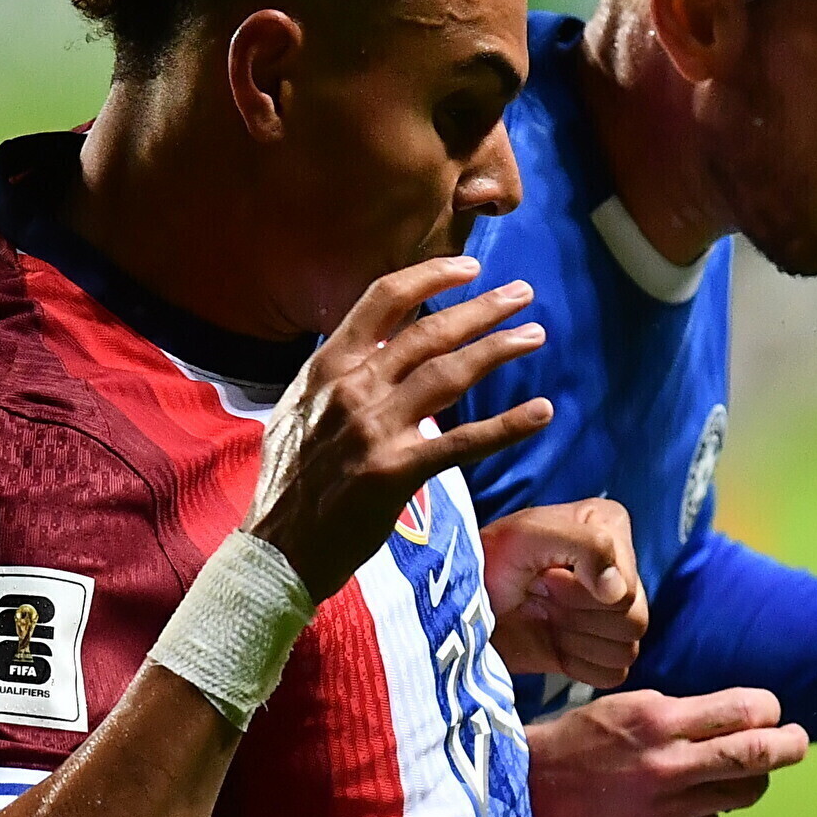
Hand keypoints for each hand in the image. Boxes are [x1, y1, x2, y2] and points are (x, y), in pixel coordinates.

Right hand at [249, 257, 552, 599]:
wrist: (276, 547)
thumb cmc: (290, 480)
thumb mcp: (299, 408)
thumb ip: (338, 373)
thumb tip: (379, 344)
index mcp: (327, 366)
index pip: (384, 300)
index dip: (430, 277)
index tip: (469, 268)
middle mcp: (351, 389)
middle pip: (429, 332)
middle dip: (481, 308)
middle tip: (523, 293)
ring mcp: (374, 429)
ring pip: (449, 374)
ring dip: (499, 350)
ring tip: (536, 335)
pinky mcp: (396, 472)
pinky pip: (462, 442)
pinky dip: (506, 425)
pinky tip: (541, 412)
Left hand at [484, 499, 647, 686]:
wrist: (457, 605)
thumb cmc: (486, 562)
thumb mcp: (528, 535)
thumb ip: (586, 546)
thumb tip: (617, 590)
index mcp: (612, 529)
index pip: (629, 587)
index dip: (583, 592)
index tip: (544, 575)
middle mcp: (619, 569)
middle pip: (634, 621)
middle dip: (578, 615)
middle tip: (539, 597)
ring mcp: (609, 612)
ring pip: (625, 649)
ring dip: (577, 639)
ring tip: (544, 617)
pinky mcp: (596, 649)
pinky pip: (613, 673)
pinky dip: (580, 664)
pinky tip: (551, 641)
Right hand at [528, 689, 809, 816]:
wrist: (524, 797)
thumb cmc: (576, 744)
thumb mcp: (626, 709)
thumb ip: (682, 716)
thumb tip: (742, 721)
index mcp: (659, 719)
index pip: (746, 711)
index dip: (769, 711)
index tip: (771, 714)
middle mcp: (668, 765)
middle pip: (758, 756)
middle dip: (789, 745)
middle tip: (795, 741)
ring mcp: (665, 812)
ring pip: (741, 796)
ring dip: (745, 783)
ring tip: (730, 778)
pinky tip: (685, 815)